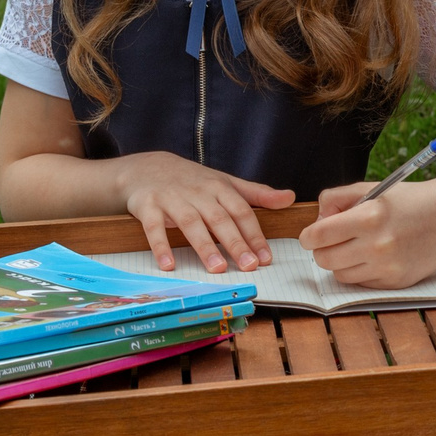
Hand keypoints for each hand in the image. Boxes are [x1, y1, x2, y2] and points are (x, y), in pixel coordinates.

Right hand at [119, 153, 292, 274]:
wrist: (147, 167)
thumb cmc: (192, 181)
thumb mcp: (225, 182)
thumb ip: (256, 194)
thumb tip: (289, 197)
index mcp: (219, 188)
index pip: (241, 212)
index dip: (255, 235)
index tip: (266, 258)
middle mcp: (197, 192)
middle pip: (219, 218)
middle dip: (235, 242)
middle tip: (248, 266)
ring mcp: (171, 198)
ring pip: (190, 223)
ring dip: (204, 246)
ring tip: (217, 268)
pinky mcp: (148, 205)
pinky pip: (154, 227)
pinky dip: (160, 245)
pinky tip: (169, 265)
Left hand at [301, 181, 435, 289]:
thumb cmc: (411, 199)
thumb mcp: (373, 188)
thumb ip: (338, 198)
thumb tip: (317, 220)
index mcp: (369, 216)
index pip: (319, 235)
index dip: (308, 236)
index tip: (310, 236)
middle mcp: (377, 245)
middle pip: (325, 259)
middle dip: (322, 250)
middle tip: (331, 241)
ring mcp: (388, 267)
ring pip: (341, 275)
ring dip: (341, 262)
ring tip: (355, 247)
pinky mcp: (396, 283)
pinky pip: (362, 283)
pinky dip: (361, 272)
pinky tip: (373, 256)